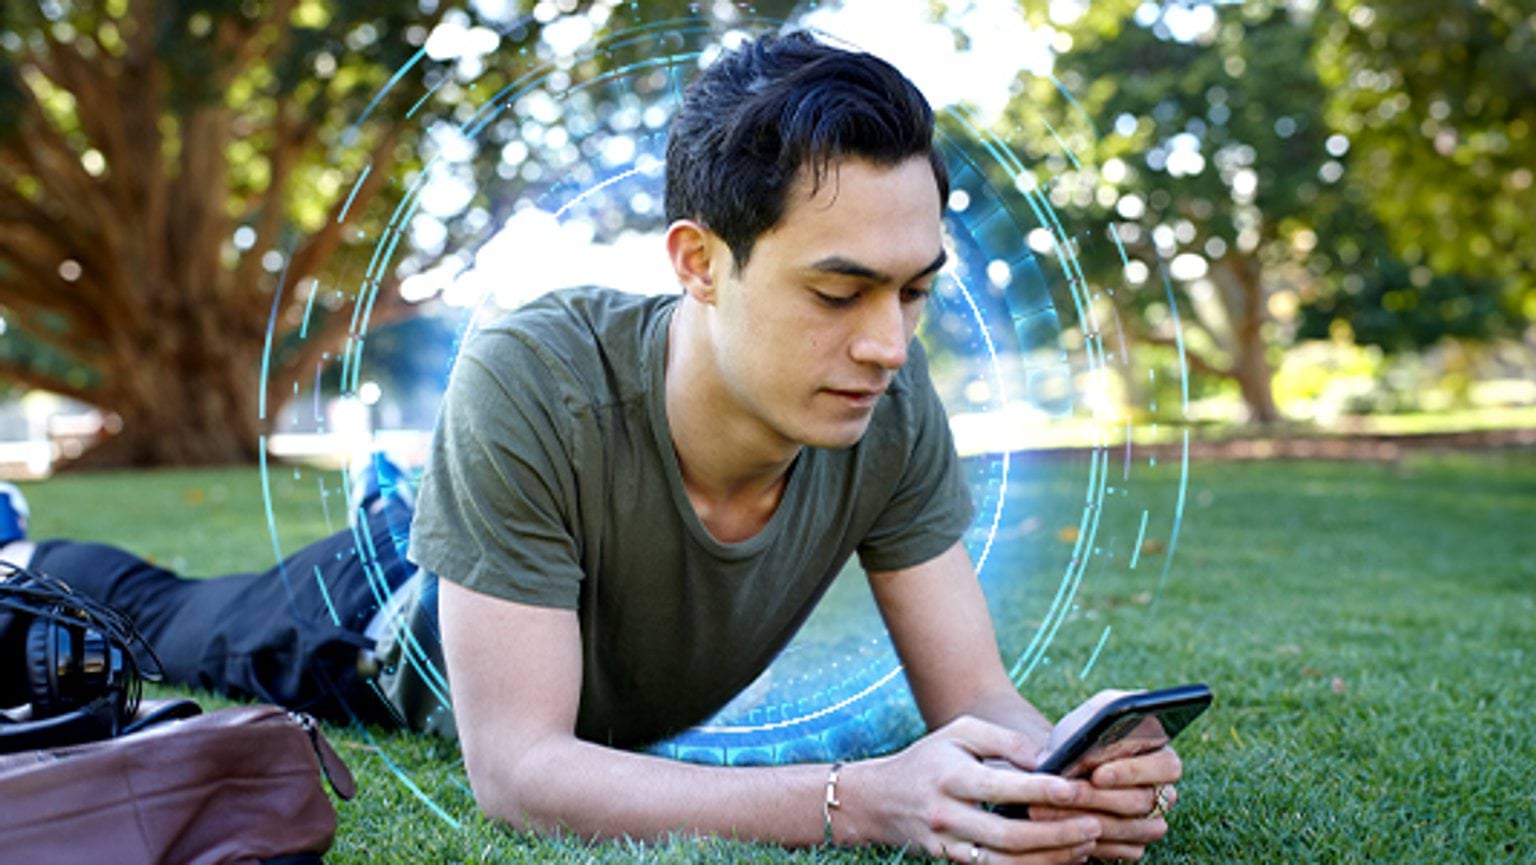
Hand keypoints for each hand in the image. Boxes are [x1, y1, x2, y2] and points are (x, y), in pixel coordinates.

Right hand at [850, 715, 1101, 862]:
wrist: (879, 800)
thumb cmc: (929, 759)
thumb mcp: (960, 733)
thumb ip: (1004, 741)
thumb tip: (1048, 760)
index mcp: (950, 777)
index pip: (1002, 787)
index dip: (1042, 790)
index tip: (1076, 789)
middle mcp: (947, 815)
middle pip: (1009, 835)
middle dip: (1056, 833)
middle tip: (1095, 824)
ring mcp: (948, 845)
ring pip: (1005, 863)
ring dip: (1050, 857)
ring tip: (1085, 845)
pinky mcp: (952, 863)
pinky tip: (1060, 858)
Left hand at [1029, 691, 1183, 861]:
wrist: (1061, 766)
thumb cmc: (1079, 737)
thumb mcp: (1088, 717)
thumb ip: (1100, 715)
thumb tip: (1108, 731)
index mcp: (1162, 755)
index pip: (1165, 766)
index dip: (1132, 772)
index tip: (1097, 774)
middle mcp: (1163, 790)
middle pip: (1142, 800)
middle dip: (1098, 797)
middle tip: (1064, 792)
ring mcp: (1152, 819)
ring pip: (1130, 829)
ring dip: (1085, 819)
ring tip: (1045, 809)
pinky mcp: (1135, 842)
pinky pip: (1122, 849)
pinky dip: (1089, 841)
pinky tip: (1060, 830)